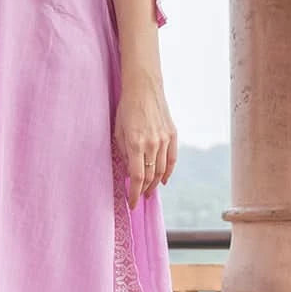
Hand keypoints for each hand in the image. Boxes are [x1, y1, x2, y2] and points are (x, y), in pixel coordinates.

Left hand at [112, 71, 177, 208]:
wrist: (144, 87)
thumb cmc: (126, 108)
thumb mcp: (117, 130)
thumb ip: (123, 151)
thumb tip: (128, 169)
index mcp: (135, 143)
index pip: (137, 177)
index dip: (134, 193)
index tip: (132, 204)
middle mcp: (152, 144)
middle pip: (150, 176)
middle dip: (144, 190)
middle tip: (140, 197)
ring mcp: (164, 139)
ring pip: (162, 170)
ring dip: (155, 183)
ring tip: (149, 191)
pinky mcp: (172, 134)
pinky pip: (172, 159)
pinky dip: (168, 172)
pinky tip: (163, 180)